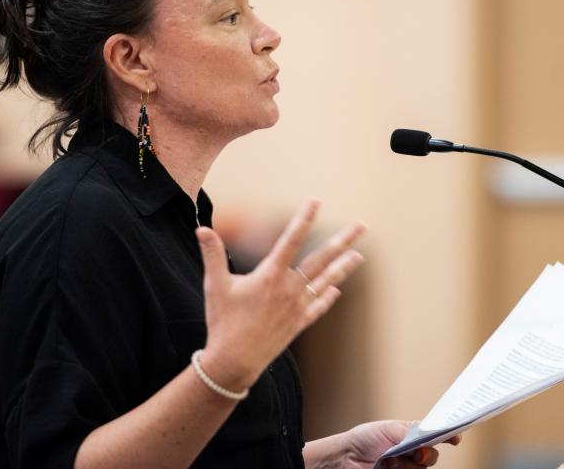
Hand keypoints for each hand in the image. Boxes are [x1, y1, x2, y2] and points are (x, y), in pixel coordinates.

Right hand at [196, 199, 364, 389]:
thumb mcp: (214, 285)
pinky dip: (327, 297)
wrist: (234, 362)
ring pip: (325, 281)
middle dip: (343, 241)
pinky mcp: (298, 324)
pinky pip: (318, 307)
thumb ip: (212, 254)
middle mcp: (289, 289)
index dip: (304, 218)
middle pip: (321, 258)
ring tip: (358, 255)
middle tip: (362, 226)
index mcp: (270, 275)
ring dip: (343, 267)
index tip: (315, 201)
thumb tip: (201, 228)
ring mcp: (297, 307)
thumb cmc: (222, 322)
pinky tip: (336, 289)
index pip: (291, 239)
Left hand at [344, 420, 460, 468]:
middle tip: (417, 454)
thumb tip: (427, 438)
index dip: (448, 436)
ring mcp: (406, 468)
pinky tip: (385, 468)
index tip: (456, 439)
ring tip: (387, 461)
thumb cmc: (365, 439)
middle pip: (432, 457)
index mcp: (412, 435)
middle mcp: (412, 453)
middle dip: (426, 455)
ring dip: (405, 465)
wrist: (347, 457)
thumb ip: (410, 431)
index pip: (435, 435)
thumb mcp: (389, 429)